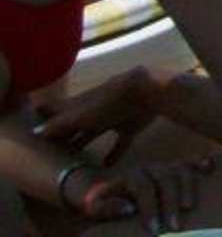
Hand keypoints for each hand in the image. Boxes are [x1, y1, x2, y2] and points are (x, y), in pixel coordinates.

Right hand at [37, 69, 161, 157]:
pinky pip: (121, 142)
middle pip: (77, 124)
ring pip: (95, 132)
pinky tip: (107, 166)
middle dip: (66, 134)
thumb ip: (59, 124)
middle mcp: (95, 111)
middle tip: (53, 149)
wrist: (146, 93)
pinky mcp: (130, 126)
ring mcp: (113, 117)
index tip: (37, 124)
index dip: (49, 116)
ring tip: (73, 158)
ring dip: (85, 142)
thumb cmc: (108, 102)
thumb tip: (36, 132)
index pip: (60, 110)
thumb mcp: (80, 115)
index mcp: (81, 105)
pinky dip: (114, 153)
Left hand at [72, 157, 216, 233]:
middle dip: (171, 203)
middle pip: (166, 179)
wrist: (110, 193)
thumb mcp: (95, 208)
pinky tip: (209, 168)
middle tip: (175, 227)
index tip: (153, 230)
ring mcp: (165, 166)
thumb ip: (107, 208)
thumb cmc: (104, 206)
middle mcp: (151, 167)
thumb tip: (129, 208)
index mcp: (131, 175)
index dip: (149, 208)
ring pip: (182, 170)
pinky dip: (201, 163)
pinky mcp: (177, 168)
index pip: (144, 188)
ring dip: (188, 188)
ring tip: (190, 208)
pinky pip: (192, 162)